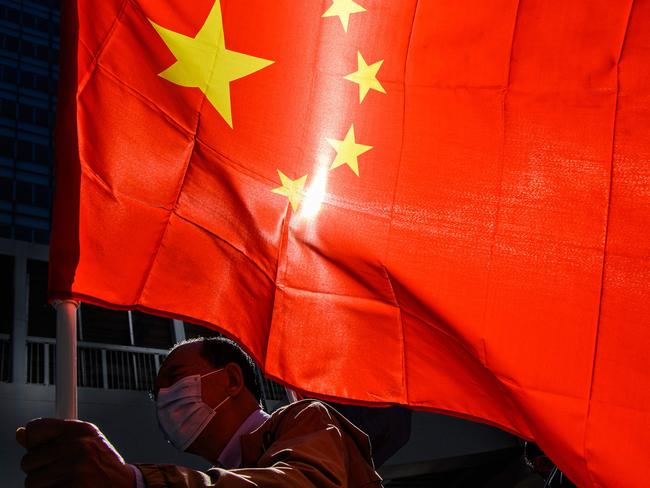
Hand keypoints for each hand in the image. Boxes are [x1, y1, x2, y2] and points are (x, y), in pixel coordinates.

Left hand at [16, 418, 135, 487]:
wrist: (124, 486)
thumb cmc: (102, 466)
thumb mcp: (85, 443)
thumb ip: (53, 438)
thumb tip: (21, 434)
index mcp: (81, 429)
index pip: (35, 428)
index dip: (32, 442)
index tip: (38, 450)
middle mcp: (78, 445)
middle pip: (29, 460)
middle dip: (38, 470)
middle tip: (58, 472)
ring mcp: (74, 468)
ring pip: (31, 481)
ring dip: (44, 486)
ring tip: (64, 482)